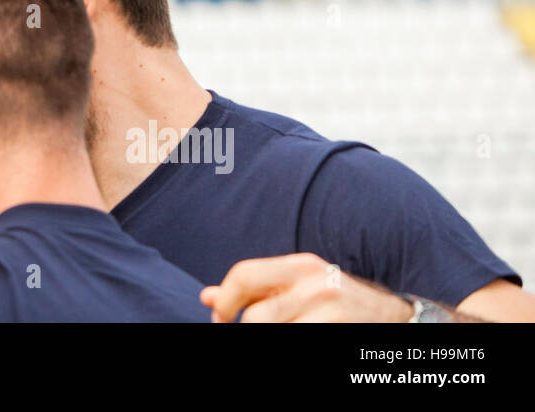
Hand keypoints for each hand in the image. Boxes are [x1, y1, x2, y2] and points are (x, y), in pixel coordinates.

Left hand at [201, 253, 415, 322]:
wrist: (399, 318)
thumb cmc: (337, 304)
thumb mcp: (298, 289)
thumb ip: (254, 291)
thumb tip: (206, 297)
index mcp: (298, 265)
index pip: (244, 275)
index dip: (223, 302)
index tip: (220, 320)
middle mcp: (314, 280)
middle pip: (256, 315)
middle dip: (244, 330)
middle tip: (243, 333)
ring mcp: (331, 306)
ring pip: (274, 331)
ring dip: (269, 336)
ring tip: (280, 332)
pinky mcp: (342, 328)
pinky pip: (299, 339)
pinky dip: (291, 341)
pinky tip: (297, 336)